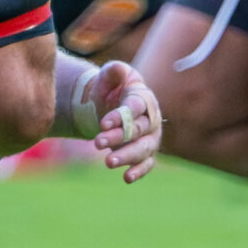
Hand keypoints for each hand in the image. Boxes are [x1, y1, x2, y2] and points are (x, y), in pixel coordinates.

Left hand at [86, 60, 162, 182]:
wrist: (109, 104)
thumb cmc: (111, 88)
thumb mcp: (110, 75)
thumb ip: (113, 71)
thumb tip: (117, 69)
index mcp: (143, 98)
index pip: (135, 108)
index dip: (121, 116)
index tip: (103, 123)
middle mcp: (150, 119)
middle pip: (137, 130)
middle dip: (118, 137)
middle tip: (97, 142)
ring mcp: (150, 137)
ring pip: (143, 149)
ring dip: (126, 156)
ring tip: (107, 162)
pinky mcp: (145, 153)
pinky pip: (147, 164)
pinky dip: (139, 171)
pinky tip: (126, 178)